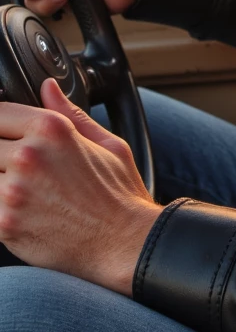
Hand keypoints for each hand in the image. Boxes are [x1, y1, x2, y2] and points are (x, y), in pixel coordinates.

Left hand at [0, 78, 160, 292]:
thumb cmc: (120, 196)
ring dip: (0, 181)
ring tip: (25, 192)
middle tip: (18, 170)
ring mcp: (13, 191)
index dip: (2, 125)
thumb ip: (70, 113)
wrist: (126, 244)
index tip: (6, 137)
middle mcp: (29, 156)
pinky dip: (1, 208)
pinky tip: (22, 212)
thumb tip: (47, 87)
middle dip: (1, 156)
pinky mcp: (4, 224)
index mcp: (51, 129)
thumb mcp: (107, 143)